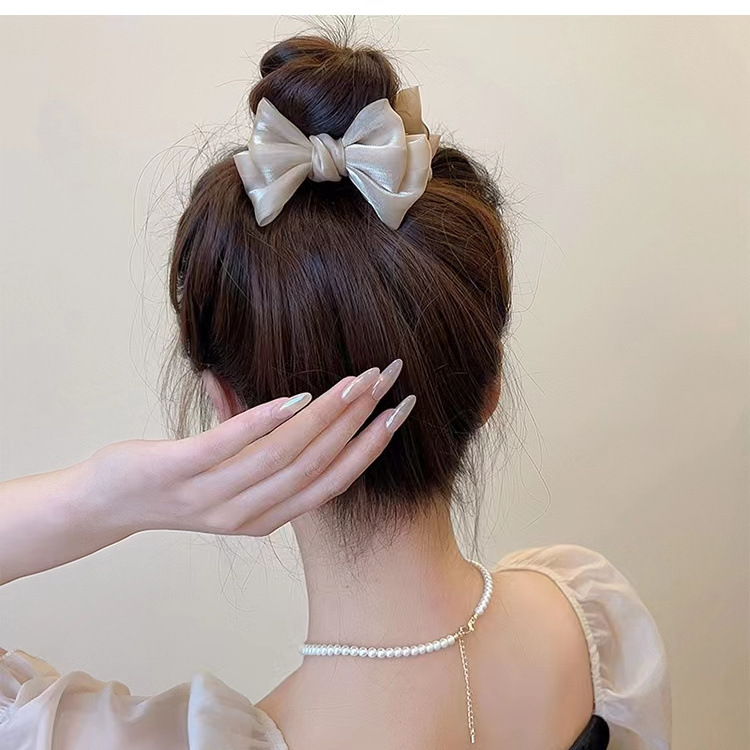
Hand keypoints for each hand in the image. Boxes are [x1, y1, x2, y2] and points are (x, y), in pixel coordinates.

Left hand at [90, 363, 409, 536]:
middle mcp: (247, 514)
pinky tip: (296, 394)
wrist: (105, 504)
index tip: (399, 412)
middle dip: (358, 420)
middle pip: (316, 465)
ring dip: (325, 415)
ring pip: (283, 455)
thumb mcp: (230, 473)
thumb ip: (265, 443)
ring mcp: (213, 495)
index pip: (332, 484)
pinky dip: (267, 420)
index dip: (369, 448)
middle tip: (386, 380)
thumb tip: (298, 396)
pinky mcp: (180, 472)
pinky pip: (231, 445)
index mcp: (267, 517)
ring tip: (354, 381)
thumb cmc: (172, 483)